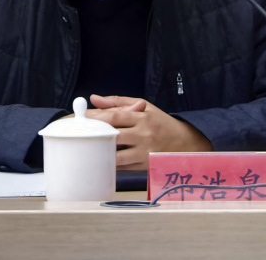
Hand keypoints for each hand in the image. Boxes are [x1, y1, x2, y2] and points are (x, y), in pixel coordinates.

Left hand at [85, 95, 211, 169]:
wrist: (186, 143)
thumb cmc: (161, 123)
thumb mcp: (145, 107)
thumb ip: (118, 102)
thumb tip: (94, 98)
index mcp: (142, 117)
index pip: (115, 116)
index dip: (96, 117)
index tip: (80, 118)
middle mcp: (143, 134)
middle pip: (113, 135)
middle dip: (95, 135)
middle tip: (78, 135)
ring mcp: (144, 152)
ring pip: (117, 155)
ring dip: (101, 153)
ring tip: (88, 150)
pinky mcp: (145, 166)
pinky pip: (123, 167)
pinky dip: (111, 164)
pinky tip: (101, 160)